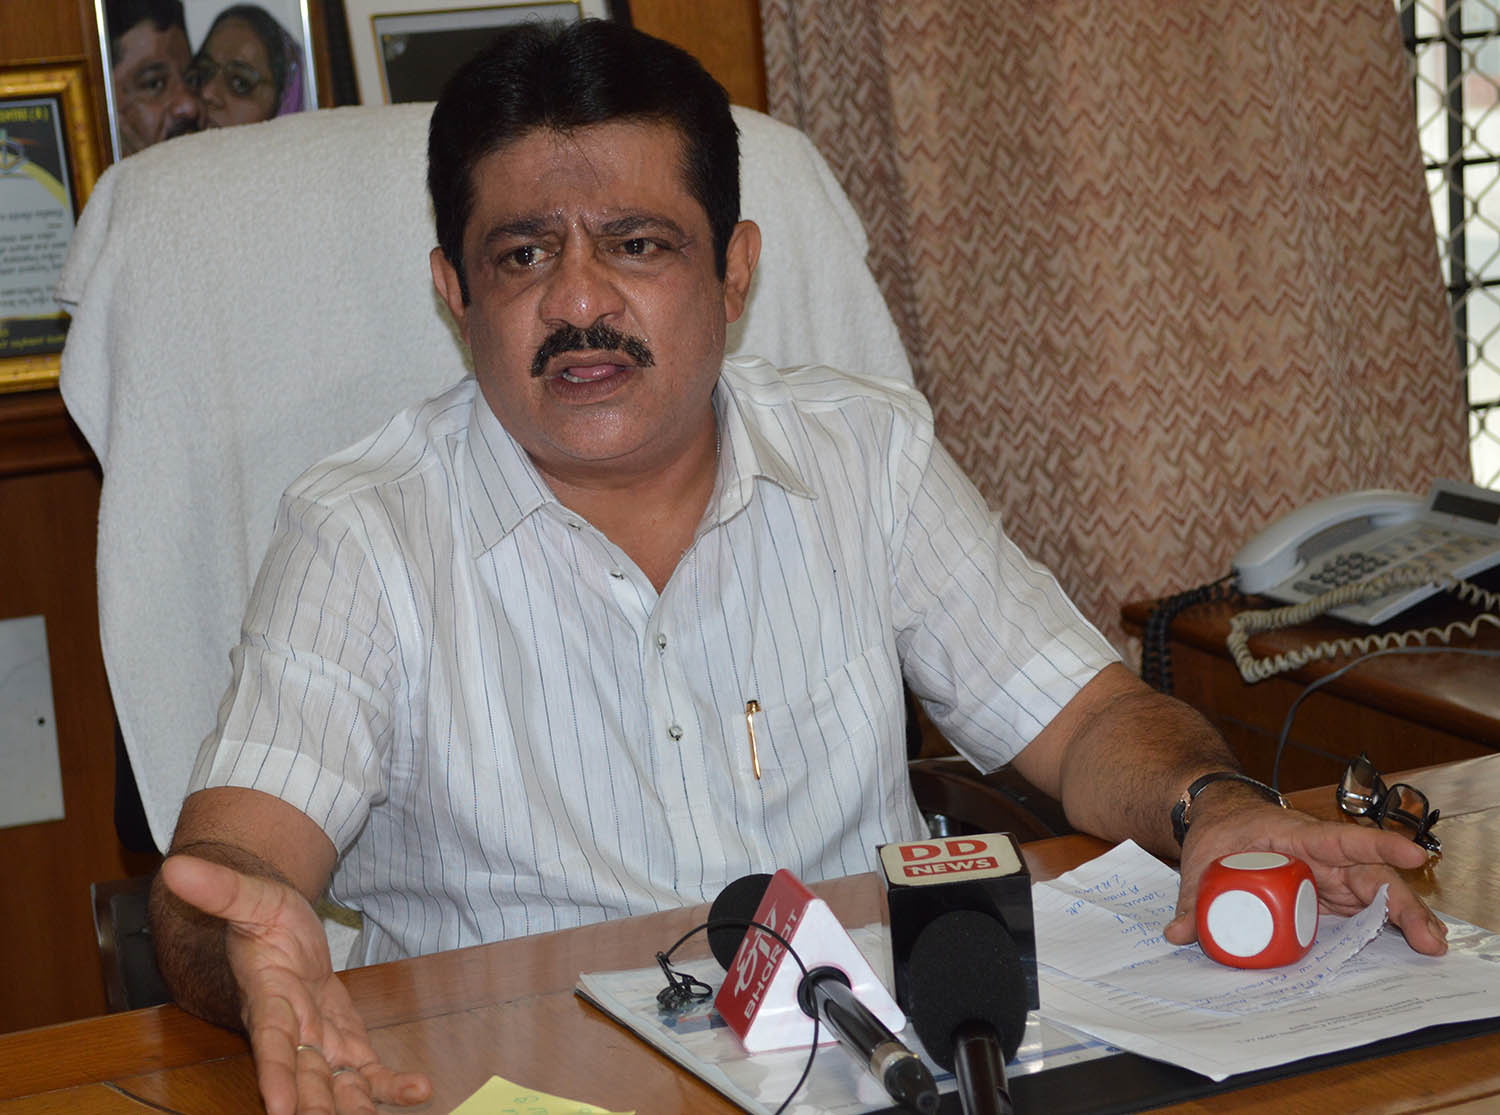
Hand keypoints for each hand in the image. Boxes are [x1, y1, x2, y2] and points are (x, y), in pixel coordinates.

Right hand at [159, 855, 431, 1114]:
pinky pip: (366, 1069)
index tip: (279, 1107)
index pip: (268, 1040)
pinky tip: (419, 1092)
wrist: (281, 926)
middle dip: (317, 1105)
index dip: (274, 1073)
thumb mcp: (249, 894)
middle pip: (304, 1075)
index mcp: (267, 996)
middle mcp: (291, 1028)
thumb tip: (177, 866)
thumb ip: (219, 888)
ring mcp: (318, 1039)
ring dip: (355, 1105)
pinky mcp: (344, 1040)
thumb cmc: (263, 915)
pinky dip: (389, 1084)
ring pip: (335, 1083)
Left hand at [1161, 803, 1447, 955]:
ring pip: (1376, 893)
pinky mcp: (1329, 893)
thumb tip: (1176, 934)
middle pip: (1370, 876)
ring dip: (1406, 918)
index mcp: (1295, 836)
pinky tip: (1415, 942)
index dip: (1378, 847)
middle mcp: (1322, 855)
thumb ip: (1191, 898)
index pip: (1342, 839)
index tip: (1412, 856)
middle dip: (1402, 905)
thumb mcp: (1200, 859)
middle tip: (1428, 938)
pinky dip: (1389, 923)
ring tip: (1434, 945)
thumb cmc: (1218, 831)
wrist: (1220, 819)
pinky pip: (1363, 908)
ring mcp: (1330, 875)